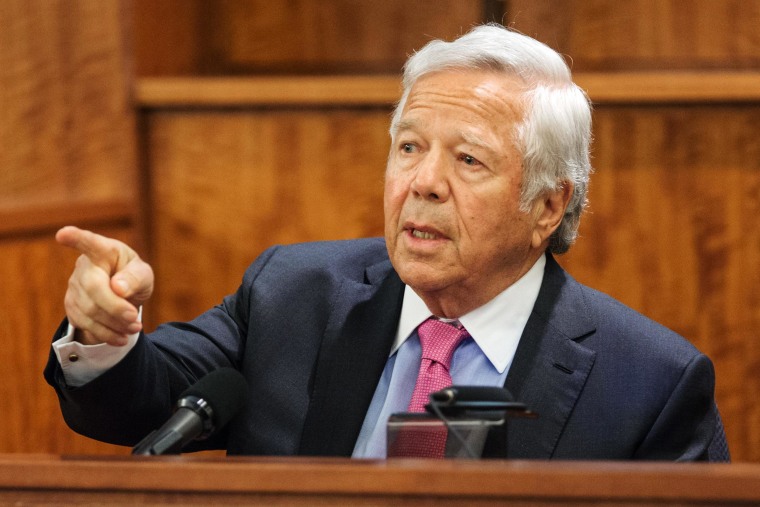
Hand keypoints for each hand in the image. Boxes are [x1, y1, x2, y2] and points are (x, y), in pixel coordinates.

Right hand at [56, 226, 154, 345]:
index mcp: (104, 250)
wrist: (122, 296)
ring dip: (114, 323)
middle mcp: (85, 266)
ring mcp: (74, 286)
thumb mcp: (144, 275)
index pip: (89, 242)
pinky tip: (121, 337)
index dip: (75, 238)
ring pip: (89, 310)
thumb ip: (135, 278)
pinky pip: (86, 324)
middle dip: (115, 307)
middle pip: (94, 287)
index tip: (63, 234)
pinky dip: (106, 334)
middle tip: (134, 318)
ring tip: (134, 328)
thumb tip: (118, 287)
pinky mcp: (71, 306)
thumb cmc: (133, 278)